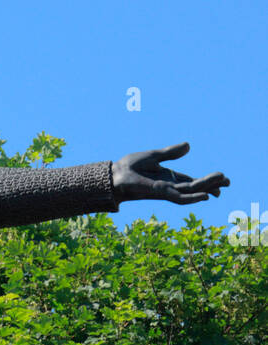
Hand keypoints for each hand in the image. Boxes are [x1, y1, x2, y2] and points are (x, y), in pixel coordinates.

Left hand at [112, 144, 227, 204]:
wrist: (115, 175)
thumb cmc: (130, 167)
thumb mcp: (154, 156)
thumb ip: (171, 153)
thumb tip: (188, 146)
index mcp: (169, 177)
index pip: (192, 181)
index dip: (207, 180)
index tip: (222, 178)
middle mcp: (170, 186)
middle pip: (195, 187)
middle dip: (212, 185)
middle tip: (228, 182)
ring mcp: (166, 191)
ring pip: (191, 192)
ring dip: (207, 188)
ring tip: (221, 185)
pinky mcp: (160, 194)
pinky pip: (180, 198)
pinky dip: (192, 198)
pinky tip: (205, 196)